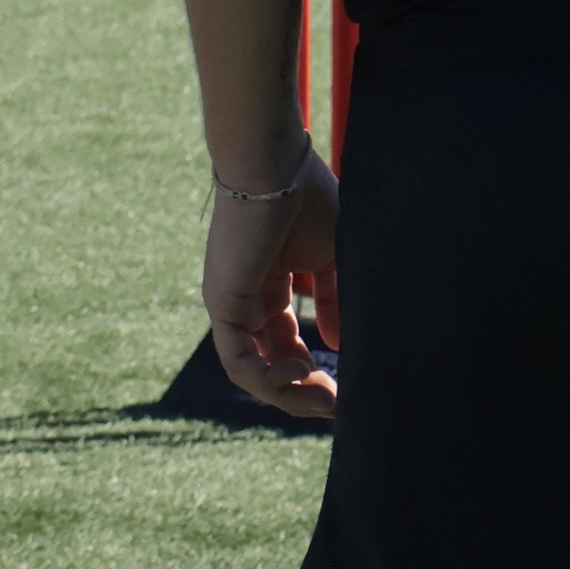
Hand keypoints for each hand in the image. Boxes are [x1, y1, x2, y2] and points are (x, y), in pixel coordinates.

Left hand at [203, 151, 340, 420]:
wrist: (274, 164)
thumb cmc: (307, 196)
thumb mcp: (331, 256)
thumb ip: (335, 299)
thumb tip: (338, 345)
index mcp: (269, 287)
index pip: (286, 344)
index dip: (314, 370)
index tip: (346, 385)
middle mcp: (244, 301)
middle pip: (268, 366)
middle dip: (304, 392)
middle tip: (337, 403)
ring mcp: (230, 305)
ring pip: (251, 373)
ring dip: (289, 393)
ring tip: (325, 392)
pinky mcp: (223, 303)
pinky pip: (238, 361)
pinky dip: (269, 378)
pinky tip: (304, 371)